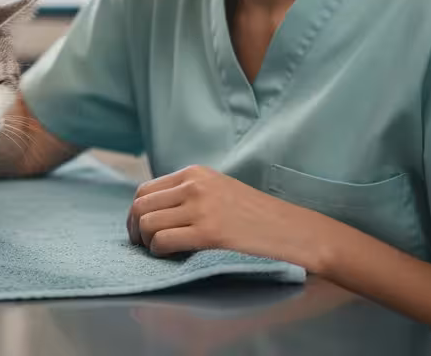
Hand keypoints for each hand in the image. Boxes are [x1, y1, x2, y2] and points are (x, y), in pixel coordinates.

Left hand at [127, 165, 326, 267]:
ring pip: (147, 224)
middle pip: (140, 206)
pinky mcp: (208, 233)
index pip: (145, 190)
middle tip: (144, 246)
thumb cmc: (258, 218)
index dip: (136, 214)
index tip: (141, 231)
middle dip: (135, 229)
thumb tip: (152, 212)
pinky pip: (162, 242)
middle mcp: (195, 185)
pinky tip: (172, 258)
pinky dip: (159, 253)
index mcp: (196, 173)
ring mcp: (201, 208)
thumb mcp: (219, 191)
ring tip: (160, 253)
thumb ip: (188, 194)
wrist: (295, 231)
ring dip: (146, 243)